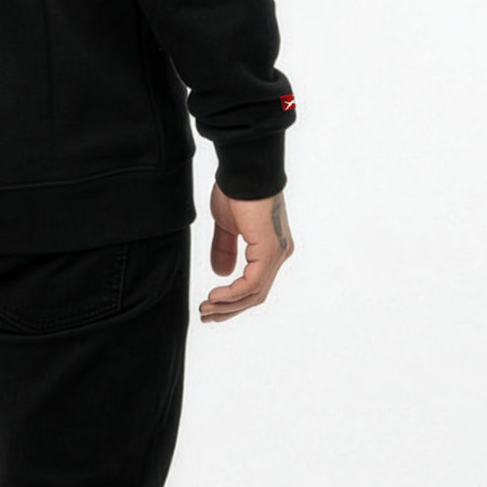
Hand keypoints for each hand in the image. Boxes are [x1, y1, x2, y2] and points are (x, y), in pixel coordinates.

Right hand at [199, 181, 293, 322]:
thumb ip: (225, 249)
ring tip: (206, 309)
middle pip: (256, 294)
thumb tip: (222, 275)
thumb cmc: (236, 190)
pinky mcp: (270, 251)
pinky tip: (215, 296)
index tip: (211, 305)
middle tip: (206, 315)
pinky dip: (233, 294)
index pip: (254, 284)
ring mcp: (277, 253)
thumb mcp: (227, 225)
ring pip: (254, 293)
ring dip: (228, 305)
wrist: (243, 171)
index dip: (232, 299)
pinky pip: (252, 283)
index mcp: (271, 248)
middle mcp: (279, 254)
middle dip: (229, 308)